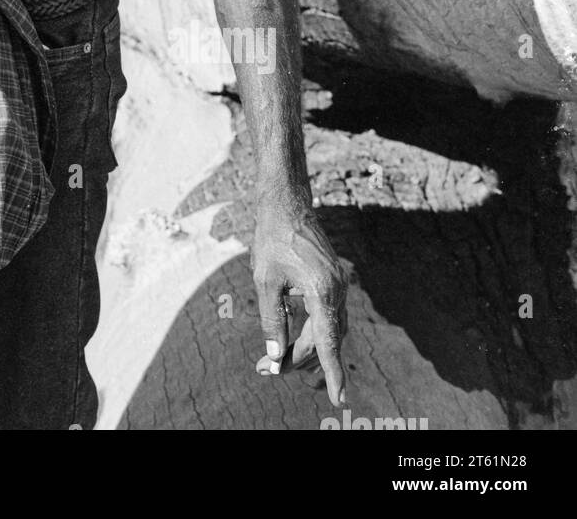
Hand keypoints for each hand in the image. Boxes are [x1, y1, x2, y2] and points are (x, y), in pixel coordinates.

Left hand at [251, 200, 347, 405]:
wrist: (287, 204)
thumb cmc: (272, 238)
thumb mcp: (265, 281)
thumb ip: (271, 320)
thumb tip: (275, 355)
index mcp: (322, 291)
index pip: (328, 342)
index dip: (332, 373)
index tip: (338, 399)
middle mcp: (337, 291)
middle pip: (324, 339)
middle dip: (298, 359)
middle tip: (268, 371)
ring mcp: (338, 285)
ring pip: (328, 329)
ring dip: (307, 348)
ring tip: (280, 363)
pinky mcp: (333, 280)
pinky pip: (328, 315)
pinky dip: (314, 331)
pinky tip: (296, 338)